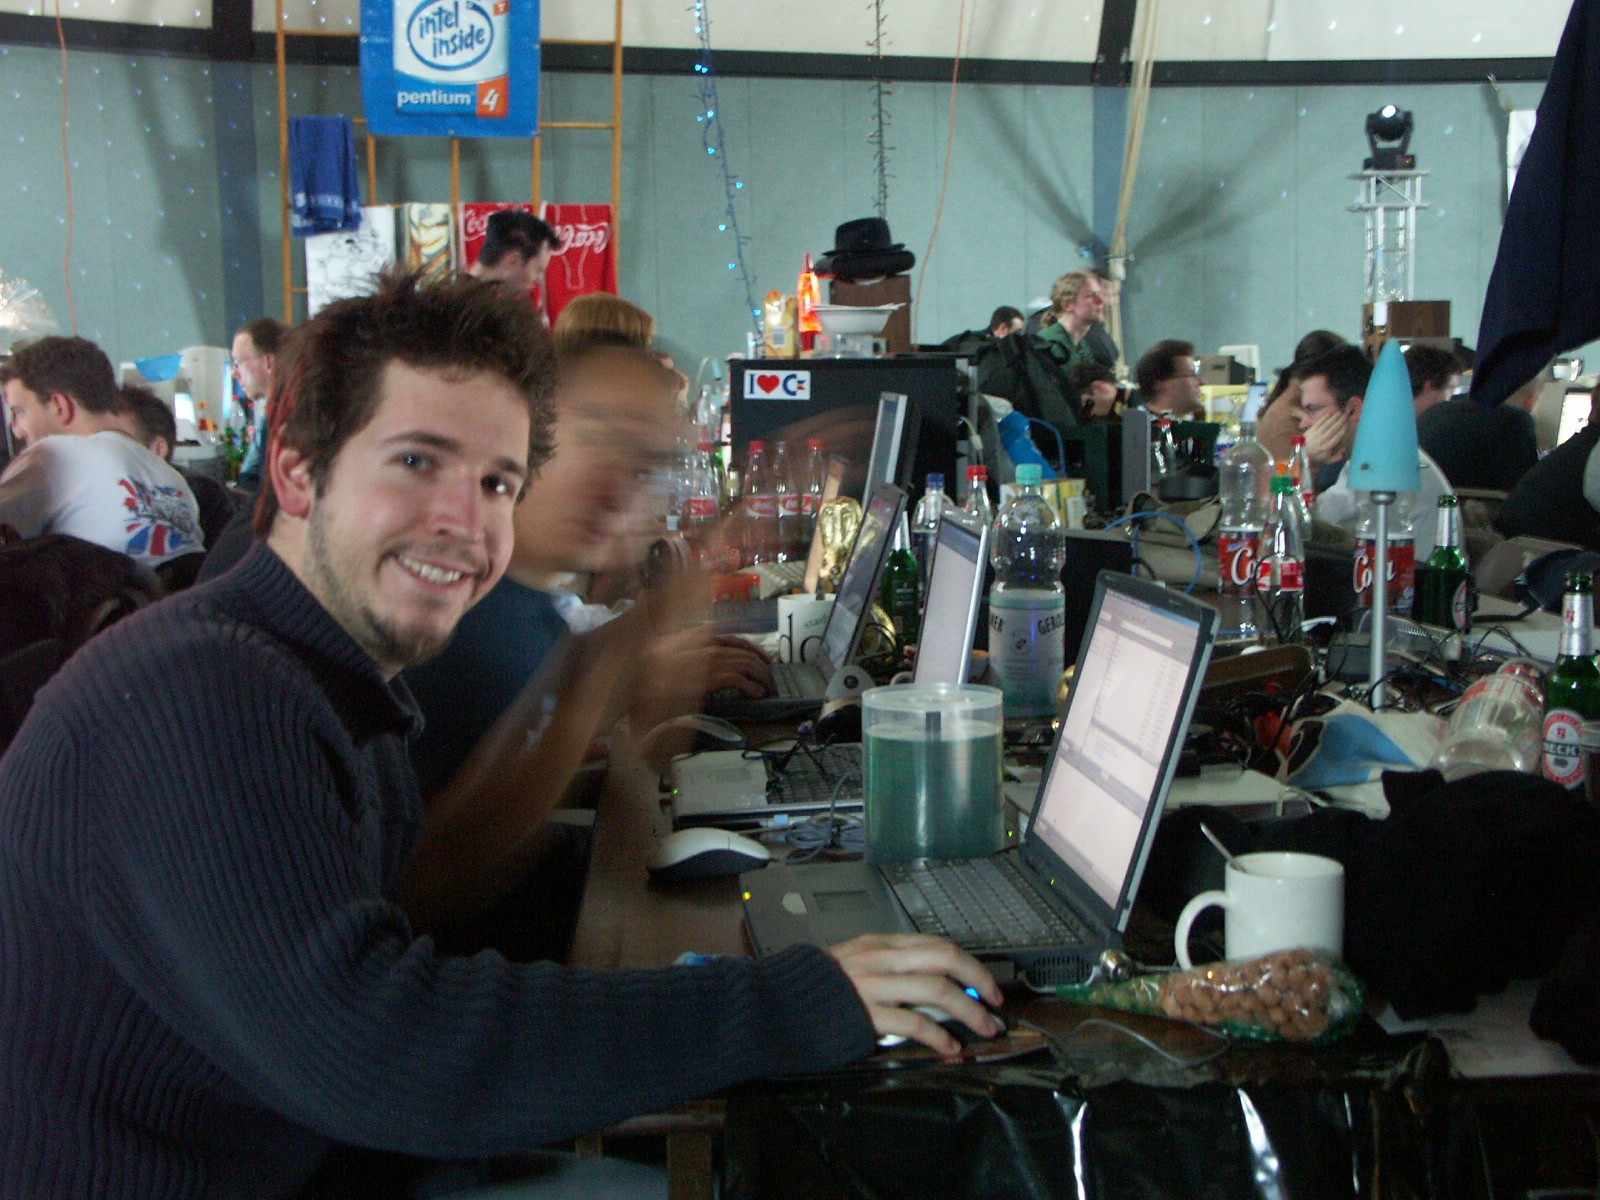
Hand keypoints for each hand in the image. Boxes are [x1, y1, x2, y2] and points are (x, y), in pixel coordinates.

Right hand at [649, 627, 772, 699]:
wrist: (638, 676)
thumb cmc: (652, 665)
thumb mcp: (672, 647)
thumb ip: (692, 644)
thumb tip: (714, 649)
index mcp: (703, 634)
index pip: (739, 640)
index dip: (756, 651)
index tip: (765, 661)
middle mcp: (710, 643)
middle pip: (748, 654)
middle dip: (764, 668)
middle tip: (770, 681)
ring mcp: (711, 660)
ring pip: (749, 666)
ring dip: (763, 679)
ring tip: (767, 689)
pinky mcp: (711, 677)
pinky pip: (741, 681)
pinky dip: (752, 687)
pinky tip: (756, 694)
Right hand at [829, 933, 1001, 1058]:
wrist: (778, 1003)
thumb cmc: (815, 989)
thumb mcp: (853, 963)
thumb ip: (886, 967)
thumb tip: (929, 984)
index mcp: (879, 944)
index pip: (935, 944)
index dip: (967, 963)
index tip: (983, 981)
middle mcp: (880, 959)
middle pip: (945, 958)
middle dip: (979, 979)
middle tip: (995, 1001)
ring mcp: (874, 985)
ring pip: (938, 989)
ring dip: (970, 1011)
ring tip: (984, 1028)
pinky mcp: (868, 1014)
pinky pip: (916, 1022)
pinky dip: (940, 1037)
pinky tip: (949, 1048)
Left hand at [1301, 408, 1346, 470]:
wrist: (1301, 452)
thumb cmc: (1316, 456)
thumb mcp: (1327, 460)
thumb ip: (1337, 457)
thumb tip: (1344, 450)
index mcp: (1328, 447)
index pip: (1337, 436)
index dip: (1343, 429)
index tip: (1347, 424)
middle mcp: (1323, 439)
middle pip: (1333, 429)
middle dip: (1340, 421)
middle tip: (1345, 415)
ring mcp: (1316, 434)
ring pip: (1327, 424)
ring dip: (1333, 418)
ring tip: (1339, 412)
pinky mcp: (1311, 430)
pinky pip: (1319, 422)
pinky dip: (1324, 418)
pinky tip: (1329, 414)